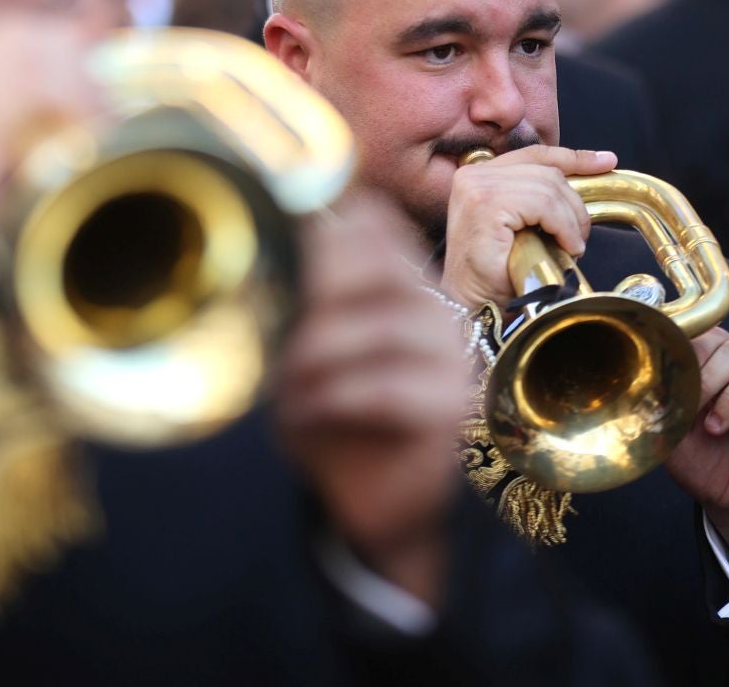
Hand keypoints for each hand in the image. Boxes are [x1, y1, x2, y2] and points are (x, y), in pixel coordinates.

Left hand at [274, 192, 472, 606]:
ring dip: (321, 354)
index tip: (279, 262)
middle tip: (277, 329)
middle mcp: (435, 308)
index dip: (324, 236)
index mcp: (401, 281)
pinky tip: (309, 413)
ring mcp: (450, 356)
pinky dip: (338, 398)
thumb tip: (286, 230)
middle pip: (382, 267)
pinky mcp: (450, 406)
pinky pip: (391, 387)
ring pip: (384, 328)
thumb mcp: (300, 348)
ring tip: (287, 383)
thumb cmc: (326, 414)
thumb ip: (303, 290)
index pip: (376, 226)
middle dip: (317, 294)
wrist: (360, 501)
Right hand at [440, 146, 616, 310]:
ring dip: (570, 220)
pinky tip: (567, 246)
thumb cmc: (494, 273)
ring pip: (548, 188)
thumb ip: (536, 199)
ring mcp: (478, 188)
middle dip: (574, 203)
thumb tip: (582, 179)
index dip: (574, 157)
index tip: (606, 161)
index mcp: (480, 174)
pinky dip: (563, 226)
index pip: (535, 154)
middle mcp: (474, 175)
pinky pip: (542, 205)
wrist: (471, 306)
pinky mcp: (486, 205)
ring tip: (573, 245)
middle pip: (546, 171)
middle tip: (581, 234)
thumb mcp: (519, 225)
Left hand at [665, 328, 728, 589]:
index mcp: (721, 367)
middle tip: (694, 409)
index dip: (693, 352)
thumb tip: (647, 380)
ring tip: (715, 427)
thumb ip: (663, 406)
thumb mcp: (673, 436)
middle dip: (710, 377)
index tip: (675, 380)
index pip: (712, 336)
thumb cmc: (703, 462)